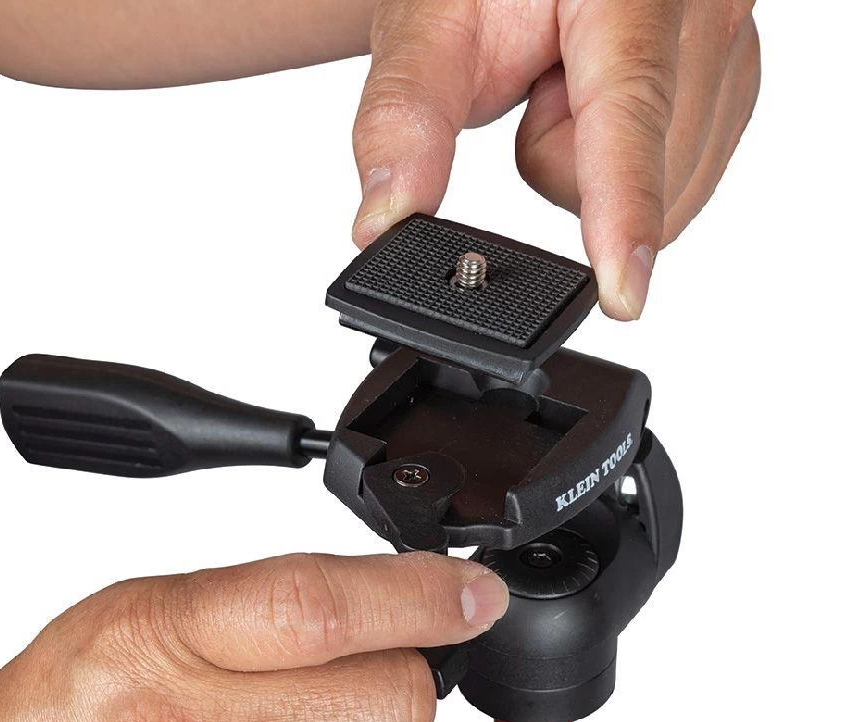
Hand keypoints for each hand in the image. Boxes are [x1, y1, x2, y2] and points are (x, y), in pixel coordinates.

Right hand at [0, 552, 508, 721]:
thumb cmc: (53, 717)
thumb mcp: (137, 617)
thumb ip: (259, 607)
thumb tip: (392, 602)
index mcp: (166, 642)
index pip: (324, 607)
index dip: (425, 594)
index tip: (475, 595)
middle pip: (387, 706)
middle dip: (404, 692)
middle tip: (359, 699)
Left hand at [352, 0, 760, 319]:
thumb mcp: (428, 27)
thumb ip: (403, 121)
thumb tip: (383, 223)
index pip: (628, 115)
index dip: (622, 214)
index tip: (621, 296)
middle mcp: (706, 11)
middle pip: (642, 183)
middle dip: (566, 169)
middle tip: (535, 94)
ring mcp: (733, 51)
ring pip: (665, 199)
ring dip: (591, 173)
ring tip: (564, 93)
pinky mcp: (734, 86)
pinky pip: (679, 187)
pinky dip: (618, 169)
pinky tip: (596, 106)